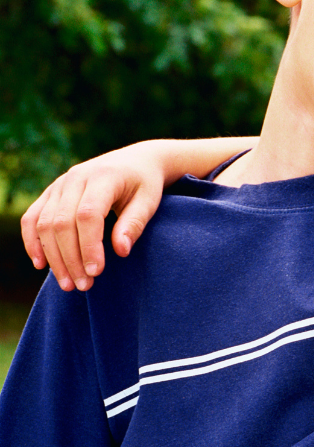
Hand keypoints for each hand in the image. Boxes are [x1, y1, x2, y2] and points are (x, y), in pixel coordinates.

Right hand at [20, 145, 167, 290]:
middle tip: (83, 286)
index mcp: (103, 177)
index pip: (88, 215)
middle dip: (70, 258)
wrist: (136, 161)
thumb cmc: (145, 184)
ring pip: (44, 223)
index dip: (89, 246)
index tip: (97, 272)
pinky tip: (41, 264)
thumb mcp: (149, 201)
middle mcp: (75, 178)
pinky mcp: (51, 192)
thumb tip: (121, 251)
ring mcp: (59, 184)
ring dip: (53, 256)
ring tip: (68, 283)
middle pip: (62, 223)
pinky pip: (32, 218)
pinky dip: (33, 241)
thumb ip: (134, 223)